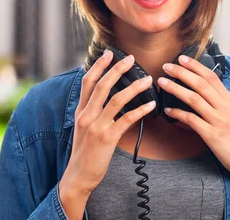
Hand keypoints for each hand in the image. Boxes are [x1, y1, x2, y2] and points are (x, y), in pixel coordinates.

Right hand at [59, 50, 156, 219]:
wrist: (78, 176)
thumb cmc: (85, 151)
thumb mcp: (84, 127)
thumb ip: (94, 111)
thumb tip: (110, 96)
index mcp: (81, 110)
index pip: (88, 82)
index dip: (98, 66)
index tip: (109, 53)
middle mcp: (86, 115)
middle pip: (102, 86)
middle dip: (117, 69)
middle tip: (130, 58)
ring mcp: (96, 126)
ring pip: (116, 100)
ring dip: (134, 88)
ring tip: (148, 80)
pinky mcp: (107, 138)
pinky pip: (126, 120)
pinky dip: (140, 110)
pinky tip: (151, 105)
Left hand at [158, 55, 229, 218]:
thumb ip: (218, 102)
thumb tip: (200, 92)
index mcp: (229, 100)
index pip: (212, 76)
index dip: (196, 66)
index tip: (182, 58)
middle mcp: (224, 107)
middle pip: (201, 84)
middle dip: (182, 72)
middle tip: (167, 66)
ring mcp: (218, 120)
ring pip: (194, 99)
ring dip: (175, 88)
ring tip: (162, 82)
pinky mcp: (212, 135)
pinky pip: (191, 120)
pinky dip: (177, 114)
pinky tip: (167, 111)